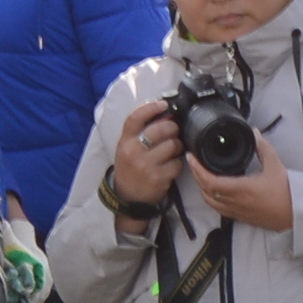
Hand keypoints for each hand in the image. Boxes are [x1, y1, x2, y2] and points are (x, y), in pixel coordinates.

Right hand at [105, 100, 187, 222]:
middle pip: (159, 129)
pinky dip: (178, 163)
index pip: (135, 118)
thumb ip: (140, 132)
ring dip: (177, 145)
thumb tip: (163, 113)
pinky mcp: (158, 178)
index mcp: (125, 142)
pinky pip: (177, 163)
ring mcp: (146, 165)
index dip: (151, 108)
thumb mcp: (127, 148)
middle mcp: (134, 152)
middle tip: (174, 131)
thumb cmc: (129, 168)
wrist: (128, 198)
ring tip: (174, 149)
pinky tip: (172, 165)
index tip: (163, 104)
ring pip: (172, 145)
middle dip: (172, 127)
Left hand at [185, 144, 298, 235]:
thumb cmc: (288, 193)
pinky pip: (218, 208)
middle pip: (205, 191)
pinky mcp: (241, 217)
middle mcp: (236, 202)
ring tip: (201, 175)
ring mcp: (237, 211)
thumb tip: (255, 133)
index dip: (197, 170)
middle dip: (196, 177)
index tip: (192, 158)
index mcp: (242, 189)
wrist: (297, 215)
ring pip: (210, 202)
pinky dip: (211, 198)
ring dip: (202, 189)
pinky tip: (214, 190)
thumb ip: (263, 147)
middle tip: (194, 163)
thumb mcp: (276, 165)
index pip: (210, 181)